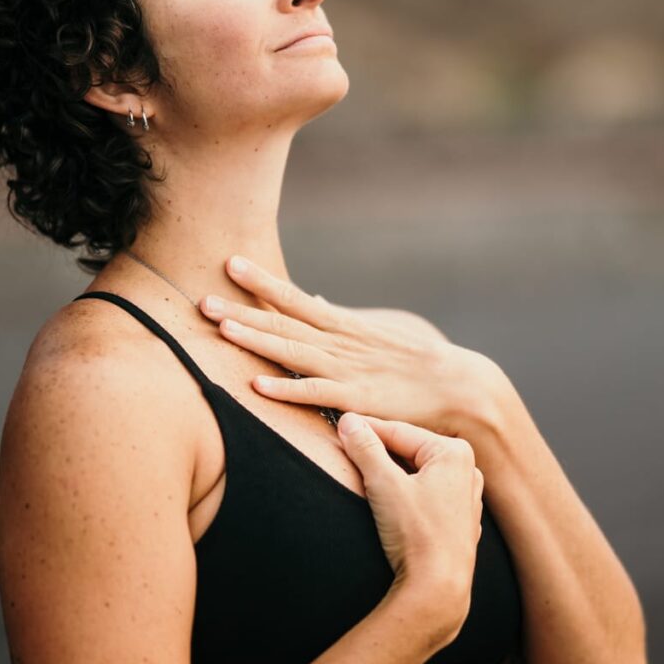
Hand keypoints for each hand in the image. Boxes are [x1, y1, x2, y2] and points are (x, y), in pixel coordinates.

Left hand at [199, 255, 505, 441]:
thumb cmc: (414, 363)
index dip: (261, 282)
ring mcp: (346, 371)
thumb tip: (311, 298)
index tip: (230, 263)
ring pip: (293, 352)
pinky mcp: (357, 401)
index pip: (294, 300)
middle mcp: (339, 343)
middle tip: (203, 298)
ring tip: (221, 329)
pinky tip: (257, 386)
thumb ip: (336, 319)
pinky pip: (315, 395)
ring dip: (255, 340)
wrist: (460, 387)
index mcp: (342, 327)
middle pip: (283, 322)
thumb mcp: (372, 334)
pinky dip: (286, 390)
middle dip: (242, 310)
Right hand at [336, 411, 483, 637]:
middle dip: (378, 449)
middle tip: (347, 444)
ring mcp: (465, 498)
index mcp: (453, 453)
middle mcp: (466, 471)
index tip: (340, 424)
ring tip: (364, 470)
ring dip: (391, 470)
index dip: (365, 428)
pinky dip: (405, 491)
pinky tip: (389, 500)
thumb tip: (350, 422)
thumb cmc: (416, 535)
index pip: (399, 432)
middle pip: (409, 450)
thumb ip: (365, 448)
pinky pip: (426, 494)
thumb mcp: (384, 484)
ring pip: (417, 472)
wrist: (437, 591)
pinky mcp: (458, 522)